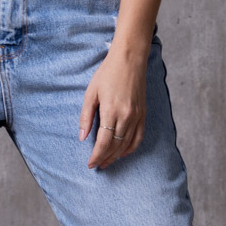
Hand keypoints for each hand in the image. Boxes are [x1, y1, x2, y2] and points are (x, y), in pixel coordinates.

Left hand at [78, 47, 146, 169]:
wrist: (130, 59)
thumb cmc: (107, 73)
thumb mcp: (90, 93)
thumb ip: (86, 117)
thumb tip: (82, 137)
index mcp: (111, 111)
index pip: (104, 142)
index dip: (96, 156)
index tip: (90, 164)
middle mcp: (127, 116)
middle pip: (115, 146)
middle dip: (105, 158)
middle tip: (96, 165)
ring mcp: (137, 116)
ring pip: (127, 144)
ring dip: (116, 156)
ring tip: (107, 162)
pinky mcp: (143, 114)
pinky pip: (139, 137)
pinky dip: (131, 148)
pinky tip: (123, 153)